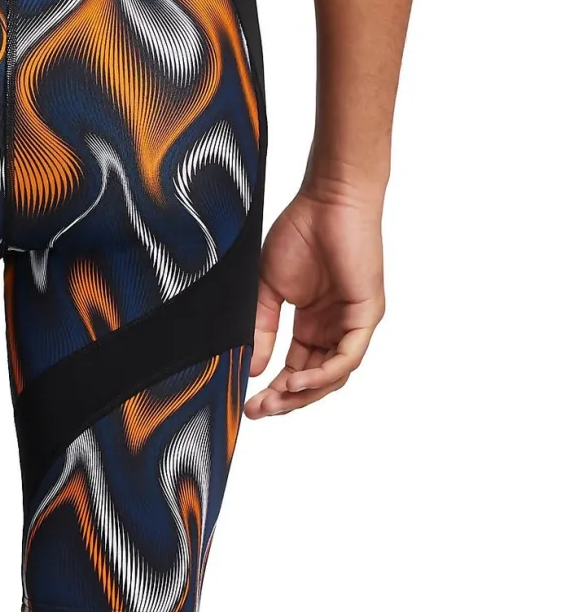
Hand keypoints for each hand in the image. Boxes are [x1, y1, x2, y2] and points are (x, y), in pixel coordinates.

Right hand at [245, 182, 384, 417]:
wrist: (327, 201)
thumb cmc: (299, 233)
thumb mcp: (268, 289)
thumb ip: (261, 328)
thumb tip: (249, 367)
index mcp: (312, 323)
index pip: (295, 368)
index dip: (273, 388)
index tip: (246, 401)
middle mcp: (334, 328)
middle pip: (314, 379)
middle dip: (285, 399)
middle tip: (257, 410)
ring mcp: (352, 324)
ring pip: (333, 375)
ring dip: (303, 392)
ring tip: (274, 400)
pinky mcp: (366, 315)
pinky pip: (347, 357)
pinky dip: (323, 374)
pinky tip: (296, 381)